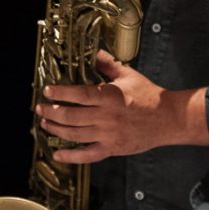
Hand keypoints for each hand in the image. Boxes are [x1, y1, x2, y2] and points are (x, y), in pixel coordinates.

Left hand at [38, 50, 208, 163]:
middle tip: (40, 108)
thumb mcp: (129, 75)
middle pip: (71, 116)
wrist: (168, 119)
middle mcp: (107, 117)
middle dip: (51, 112)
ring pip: (75, 134)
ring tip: (45, 123)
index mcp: (110, 96)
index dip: (60, 93)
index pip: (79, 94)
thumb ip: (108, 64)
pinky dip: (70, 156)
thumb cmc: (149, 96)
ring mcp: (109, 135)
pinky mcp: (112, 148)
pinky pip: (87, 155)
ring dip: (56, 129)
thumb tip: (92, 52)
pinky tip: (58, 153)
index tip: (47, 91)